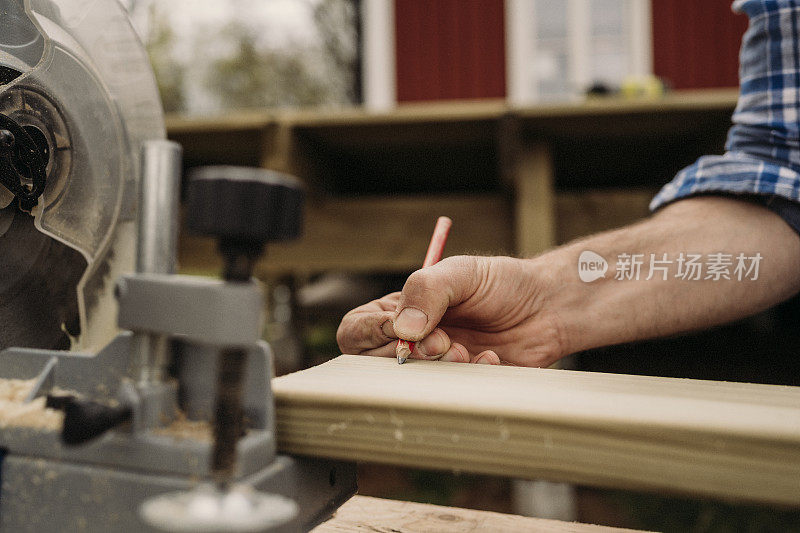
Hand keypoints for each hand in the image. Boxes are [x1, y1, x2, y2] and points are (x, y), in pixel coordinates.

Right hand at [336, 255, 565, 365]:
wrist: (547, 307)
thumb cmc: (501, 283)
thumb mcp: (461, 273)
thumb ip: (426, 290)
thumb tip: (403, 329)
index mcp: (399, 310)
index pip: (356, 331)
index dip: (370, 333)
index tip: (401, 326)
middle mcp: (410, 341)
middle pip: (376, 364)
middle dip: (409, 355)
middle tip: (442, 341)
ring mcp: (434, 366)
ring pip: (411, 384)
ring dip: (438, 369)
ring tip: (465, 351)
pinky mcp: (461, 386)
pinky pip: (448, 395)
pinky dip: (469, 377)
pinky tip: (489, 358)